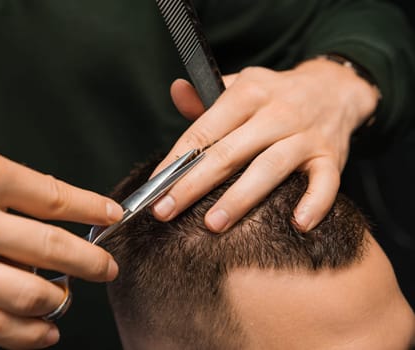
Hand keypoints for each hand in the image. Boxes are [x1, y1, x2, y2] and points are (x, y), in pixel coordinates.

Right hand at [0, 146, 122, 348]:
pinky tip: (47, 331)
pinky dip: (30, 334)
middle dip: (92, 261)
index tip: (112, 216)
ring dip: (62, 298)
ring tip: (71, 294)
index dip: (93, 209)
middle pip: (53, 248)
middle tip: (108, 267)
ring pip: (31, 293)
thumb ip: (7, 186)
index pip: (55, 197)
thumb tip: (54, 205)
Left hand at [152, 57, 378, 231]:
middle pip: (230, 152)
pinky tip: (297, 224)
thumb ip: (207, 97)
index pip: (205, 130)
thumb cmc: (276, 94)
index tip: (155, 186)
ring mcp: (306, 135)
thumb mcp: (242, 86)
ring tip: (214, 224)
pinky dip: (315, 202)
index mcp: (248, 93)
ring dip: (241, 197)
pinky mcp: (331, 156)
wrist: (335, 88)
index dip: (177, 160)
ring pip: (270, 167)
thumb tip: (176, 91)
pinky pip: (326, 182)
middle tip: (166, 211)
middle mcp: (277, 112)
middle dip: (194, 184)